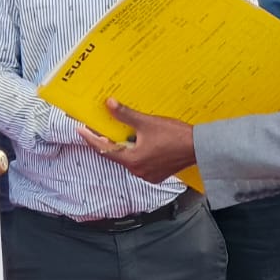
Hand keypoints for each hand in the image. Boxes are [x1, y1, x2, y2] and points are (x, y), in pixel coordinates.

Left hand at [75, 99, 197, 183]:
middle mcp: (138, 171)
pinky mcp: (157, 174)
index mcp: (132, 160)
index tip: (80, 130)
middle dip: (108, 141)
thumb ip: (125, 115)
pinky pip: (140, 162)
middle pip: (116, 155)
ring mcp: (148, 174)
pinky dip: (136, 152)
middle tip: (100, 128)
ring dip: (124, 146)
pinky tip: (139, 141)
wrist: (199, 147)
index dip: (90, 138)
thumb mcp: (146, 123)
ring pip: (129, 158)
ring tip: (122, 132)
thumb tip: (109, 104)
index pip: (104, 149)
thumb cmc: (175, 136)